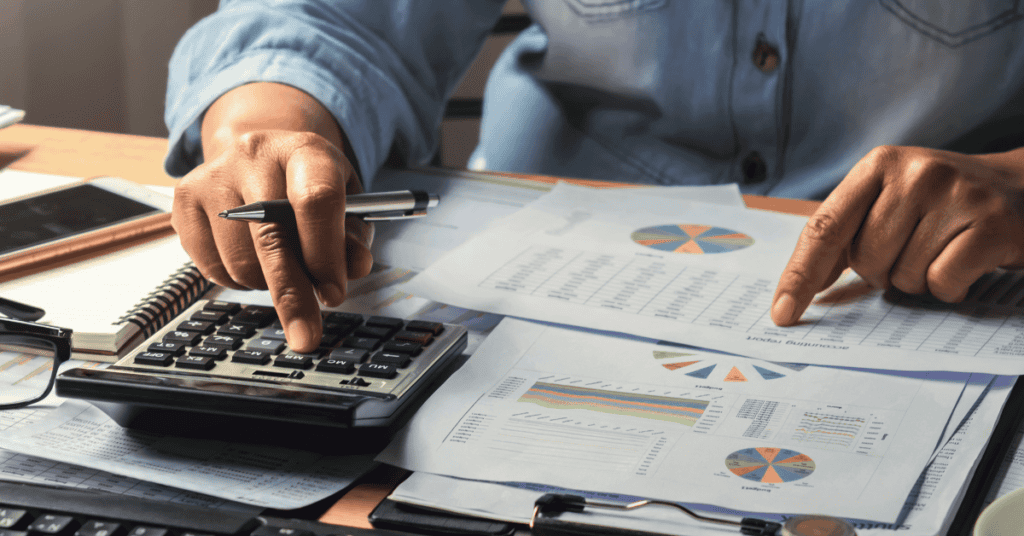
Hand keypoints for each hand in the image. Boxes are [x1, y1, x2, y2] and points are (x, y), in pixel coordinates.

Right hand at [173, 129, 373, 351]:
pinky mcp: (184, 199)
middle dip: (293, 295)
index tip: (333, 294)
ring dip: (265, 284)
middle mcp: (255, 155)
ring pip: (240, 260)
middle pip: (272, 238)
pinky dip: (237, 280)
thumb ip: (353, 237)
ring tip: (281, 270)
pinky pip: (211, 267)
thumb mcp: (345, 203)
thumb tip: (354, 268)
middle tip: (306, 334)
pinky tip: (252, 261)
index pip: (315, 200)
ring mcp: (214, 176)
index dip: (325, 253)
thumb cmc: (309, 186)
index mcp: (305, 150)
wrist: (262, 155)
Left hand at [771, 145, 1023, 325]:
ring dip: (918, 279)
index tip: (783, 313)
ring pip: (903, 276)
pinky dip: (949, 287)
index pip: (824, 228)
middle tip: (914, 249)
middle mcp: (916, 173)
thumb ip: (848, 235)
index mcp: (879, 165)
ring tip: (943, 250)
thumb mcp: (893, 200)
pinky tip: (966, 263)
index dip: (799, 275)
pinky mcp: (992, 224)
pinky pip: (942, 283)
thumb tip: (802, 287)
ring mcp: (957, 195)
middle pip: (864, 261)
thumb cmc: (944, 203)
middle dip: (883, 272)